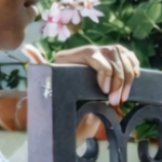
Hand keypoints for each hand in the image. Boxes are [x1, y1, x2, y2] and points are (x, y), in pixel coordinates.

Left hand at [23, 42, 140, 141]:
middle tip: (116, 101)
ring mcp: (101, 55)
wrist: (69, 113)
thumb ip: (40, 68)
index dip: (104, 72)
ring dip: (127, 78)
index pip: (94, 55)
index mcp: (70, 58)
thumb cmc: (57, 103)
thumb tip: (27, 49)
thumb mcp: (48, 87)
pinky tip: (133, 80)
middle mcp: (87, 52)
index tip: (105, 92)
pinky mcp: (113, 61)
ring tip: (122, 98)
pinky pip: (129, 57)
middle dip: (118, 79)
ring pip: (123, 55)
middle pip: (112, 55)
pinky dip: (133, 68)